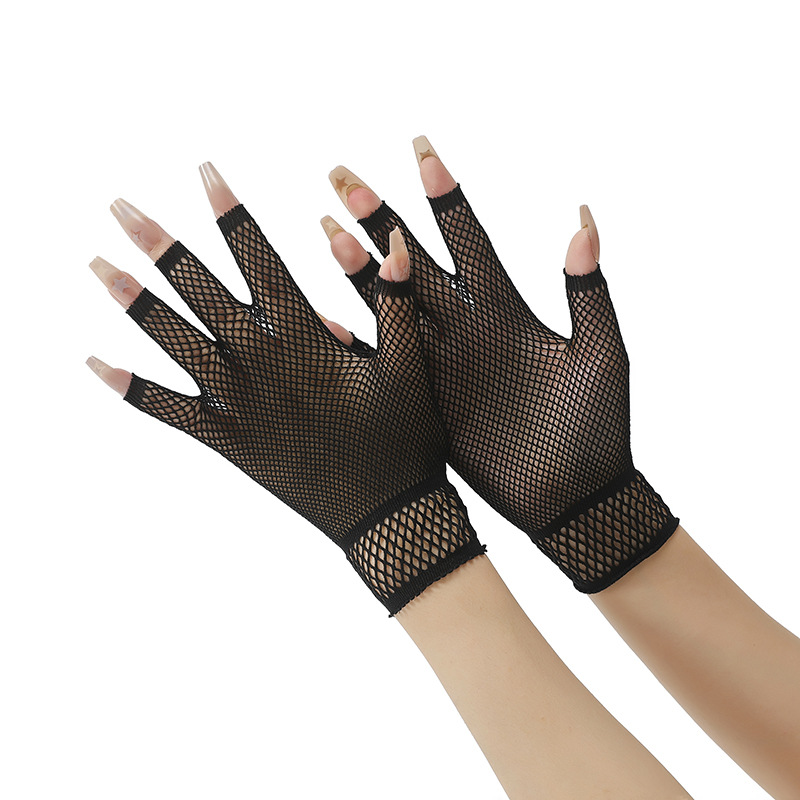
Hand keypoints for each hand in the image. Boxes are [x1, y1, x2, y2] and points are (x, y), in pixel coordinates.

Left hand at [87, 163, 483, 613]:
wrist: (387, 515)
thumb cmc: (405, 439)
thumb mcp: (410, 368)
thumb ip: (393, 303)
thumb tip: (391, 240)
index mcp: (305, 337)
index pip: (258, 259)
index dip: (231, 213)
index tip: (205, 172)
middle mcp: (261, 362)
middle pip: (199, 290)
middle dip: (157, 244)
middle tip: (118, 207)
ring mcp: (237, 402)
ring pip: (173, 341)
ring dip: (132, 300)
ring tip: (96, 264)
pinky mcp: (226, 440)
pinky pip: (167, 410)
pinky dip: (130, 388)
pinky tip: (93, 364)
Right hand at [323, 138, 676, 591]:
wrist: (574, 496)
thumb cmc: (598, 429)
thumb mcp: (602, 354)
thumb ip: (588, 290)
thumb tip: (584, 215)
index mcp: (507, 311)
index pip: (470, 238)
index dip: (446, 195)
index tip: (421, 149)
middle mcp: (467, 330)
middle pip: (416, 262)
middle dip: (382, 218)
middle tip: (343, 175)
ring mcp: (442, 365)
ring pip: (393, 307)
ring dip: (360, 270)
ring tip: (325, 229)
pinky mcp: (427, 402)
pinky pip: (386, 364)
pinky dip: (357, 342)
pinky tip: (324, 318)